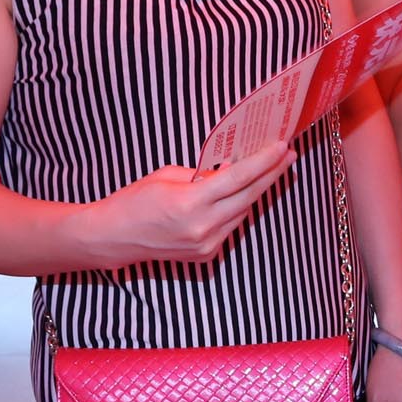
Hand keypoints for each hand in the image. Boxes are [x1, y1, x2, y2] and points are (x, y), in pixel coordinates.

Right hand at [93, 146, 292, 265]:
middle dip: (271, 174)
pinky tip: (241, 194)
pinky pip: (231, 226)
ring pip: (243, 212)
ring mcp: (206, 244)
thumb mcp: (167, 176)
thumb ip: (203, 175)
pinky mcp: (206, 254)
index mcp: (190, 203)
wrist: (113, 238)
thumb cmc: (134, 201)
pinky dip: (237, 209)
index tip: (282, 147)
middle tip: (288, 156)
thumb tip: (231, 170)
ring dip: (256, 191)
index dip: (264, 162)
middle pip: (249, 196)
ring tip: (270, 171)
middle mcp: (203, 227)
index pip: (239, 178)